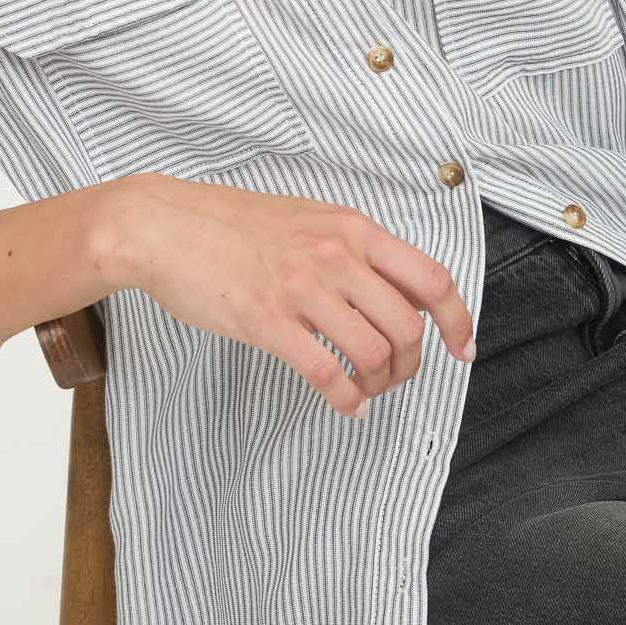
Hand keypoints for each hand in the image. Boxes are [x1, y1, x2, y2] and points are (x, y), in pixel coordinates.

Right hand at [97, 173, 476, 419]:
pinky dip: (345, 400)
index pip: (432, 279)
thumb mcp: (308, 218)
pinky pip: (325, 373)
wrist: (163, 226)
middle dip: (413, 365)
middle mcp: (336, 256)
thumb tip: (397, 292)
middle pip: (408, 327)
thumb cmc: (230, 224)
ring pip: (373, 354)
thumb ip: (353, 249)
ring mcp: (302, 289)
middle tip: (397, 378)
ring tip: (365, 392)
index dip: (457, 321)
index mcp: (352, 229)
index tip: (462, 349)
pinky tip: (345, 405)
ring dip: (379, 385)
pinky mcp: (267, 321)